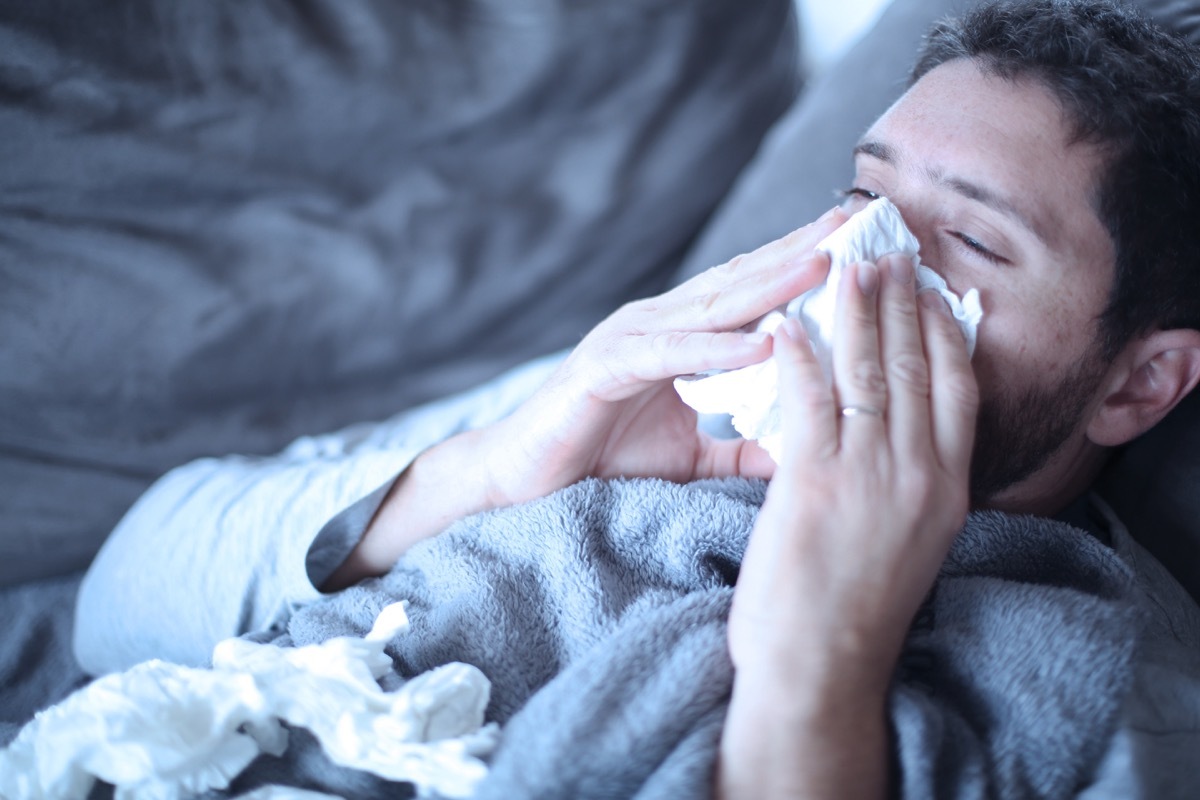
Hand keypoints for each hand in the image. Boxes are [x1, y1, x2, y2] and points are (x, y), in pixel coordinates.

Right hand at [477, 207, 845, 507]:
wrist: (522, 481)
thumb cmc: (602, 459)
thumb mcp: (690, 457)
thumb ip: (738, 449)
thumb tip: (797, 456)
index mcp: (679, 336)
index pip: (749, 293)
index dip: (800, 267)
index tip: (861, 250)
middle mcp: (656, 324)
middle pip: (738, 281)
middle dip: (797, 251)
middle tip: (857, 222)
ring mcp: (629, 339)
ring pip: (710, 307)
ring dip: (768, 284)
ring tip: (823, 264)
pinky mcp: (604, 368)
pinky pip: (669, 355)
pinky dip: (717, 350)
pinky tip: (762, 343)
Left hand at [719, 253, 978, 798]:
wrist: (822, 670)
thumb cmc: (855, 611)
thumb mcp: (906, 540)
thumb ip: (909, 484)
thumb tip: (901, 438)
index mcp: (947, 487)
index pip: (955, 387)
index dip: (942, 329)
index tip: (930, 285)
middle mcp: (919, 474)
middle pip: (916, 365)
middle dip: (900, 300)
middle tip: (887, 248)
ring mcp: (869, 476)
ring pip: (868, 371)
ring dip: (855, 309)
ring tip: (845, 261)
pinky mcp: (814, 484)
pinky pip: (810, 400)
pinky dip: (799, 353)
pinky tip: (787, 321)